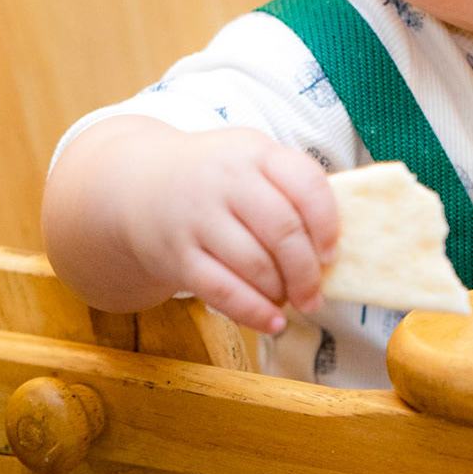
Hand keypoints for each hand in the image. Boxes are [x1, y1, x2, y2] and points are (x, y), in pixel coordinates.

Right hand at [46, 117, 338, 333]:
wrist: (135, 187)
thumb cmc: (215, 179)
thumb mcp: (251, 161)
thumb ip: (291, 190)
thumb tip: (336, 246)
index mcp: (254, 151)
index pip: (306, 184)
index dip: (328, 224)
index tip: (332, 253)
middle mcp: (225, 179)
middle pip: (283, 230)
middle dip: (307, 271)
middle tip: (315, 293)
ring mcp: (197, 217)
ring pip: (254, 264)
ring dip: (281, 292)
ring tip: (289, 301)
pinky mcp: (175, 254)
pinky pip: (222, 290)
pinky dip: (254, 312)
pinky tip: (272, 322)